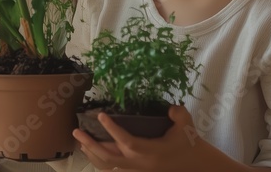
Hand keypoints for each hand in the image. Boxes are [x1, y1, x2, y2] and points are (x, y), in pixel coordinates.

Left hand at [74, 106, 223, 171]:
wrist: (193, 164)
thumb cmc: (188, 142)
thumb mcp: (186, 125)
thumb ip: (178, 113)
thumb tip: (169, 106)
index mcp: (150, 151)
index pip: (127, 141)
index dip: (112, 129)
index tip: (100, 115)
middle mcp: (139, 163)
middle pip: (109, 157)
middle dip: (91, 144)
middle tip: (77, 131)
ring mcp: (136, 170)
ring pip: (108, 166)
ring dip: (92, 153)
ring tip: (79, 141)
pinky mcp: (135, 171)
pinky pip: (113, 169)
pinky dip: (99, 161)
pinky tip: (90, 151)